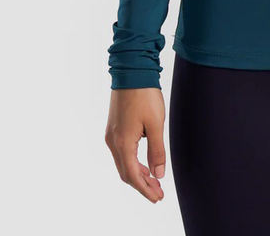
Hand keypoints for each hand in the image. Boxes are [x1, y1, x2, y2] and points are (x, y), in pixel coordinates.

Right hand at [105, 87, 166, 202]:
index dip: (145, 189)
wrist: (132, 70)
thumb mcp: (156, 123)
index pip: (133, 175)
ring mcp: (111, 135)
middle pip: (126, 173)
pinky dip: (133, 162)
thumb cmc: (145, 94)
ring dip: (137, 174)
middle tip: (158, 193)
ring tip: (154, 181)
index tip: (158, 198)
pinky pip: (122, 153)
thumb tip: (158, 174)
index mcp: (123, 143)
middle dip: (142, 185)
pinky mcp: (114, 128)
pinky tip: (144, 163)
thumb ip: (157, 150)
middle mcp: (113, 142)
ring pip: (123, 163)